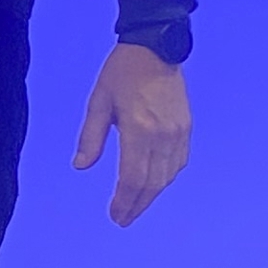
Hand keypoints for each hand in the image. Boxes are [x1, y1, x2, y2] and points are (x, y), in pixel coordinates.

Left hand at [73, 42, 190, 227]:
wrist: (156, 48)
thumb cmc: (121, 72)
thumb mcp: (98, 102)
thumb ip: (91, 137)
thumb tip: (80, 167)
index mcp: (139, 129)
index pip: (132, 178)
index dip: (124, 201)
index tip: (115, 215)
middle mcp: (162, 135)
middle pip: (151, 183)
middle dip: (137, 205)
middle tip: (123, 219)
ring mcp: (178, 133)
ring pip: (167, 176)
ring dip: (151, 195)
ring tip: (135, 206)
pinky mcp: (186, 128)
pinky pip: (179, 163)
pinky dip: (166, 178)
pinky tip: (154, 185)